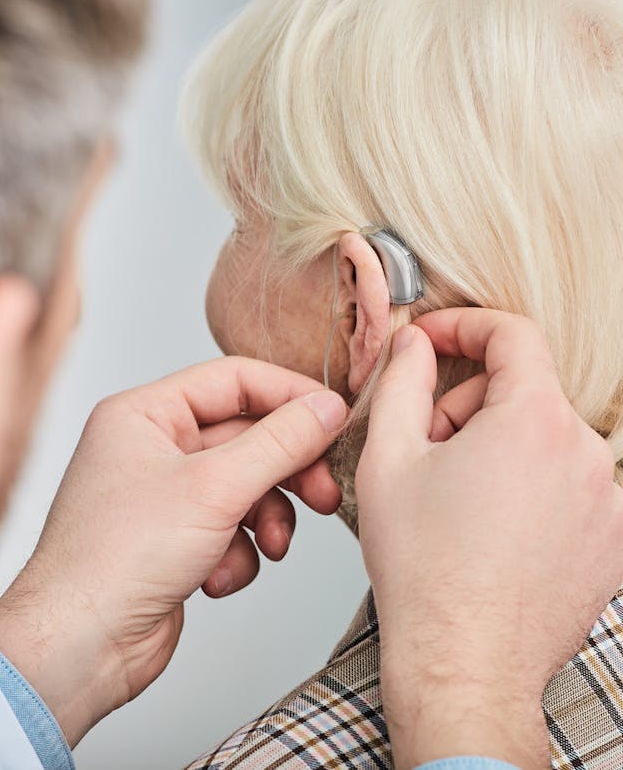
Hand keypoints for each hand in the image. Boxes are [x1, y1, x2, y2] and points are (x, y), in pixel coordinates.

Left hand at [0, 357, 346, 745]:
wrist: (78, 647)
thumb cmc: (115, 560)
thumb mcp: (214, 488)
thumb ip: (279, 442)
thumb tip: (326, 409)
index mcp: (146, 413)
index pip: (234, 380)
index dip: (289, 396)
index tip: (335, 418)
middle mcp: (153, 447)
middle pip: (246, 437)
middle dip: (287, 469)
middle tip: (323, 493)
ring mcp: (165, 495)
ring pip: (246, 487)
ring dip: (266, 519)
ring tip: (270, 547)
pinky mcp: (176, 539)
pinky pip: (232, 529)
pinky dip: (238, 554)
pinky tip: (217, 577)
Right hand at [355, 309, 622, 769]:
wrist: (463, 662)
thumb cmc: (423, 567)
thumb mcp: (389, 456)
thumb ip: (402, 380)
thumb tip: (415, 344)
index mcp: (533, 421)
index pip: (512, 335)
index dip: (464, 326)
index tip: (434, 340)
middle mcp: (586, 454)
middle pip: (522, 390)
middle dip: (467, 404)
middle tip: (425, 447)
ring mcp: (606, 501)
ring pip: (542, 436)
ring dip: (495, 445)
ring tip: (453, 495)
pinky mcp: (609, 538)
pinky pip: (565, 481)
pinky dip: (526, 483)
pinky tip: (487, 524)